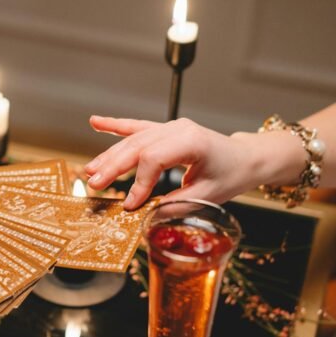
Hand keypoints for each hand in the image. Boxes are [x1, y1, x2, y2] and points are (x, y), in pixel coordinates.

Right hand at [84, 116, 263, 208]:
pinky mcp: (165, 130)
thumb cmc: (231, 174)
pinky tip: (96, 122)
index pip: (154, 159)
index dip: (139, 183)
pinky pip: (136, 126)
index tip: (130, 204)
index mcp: (192, 141)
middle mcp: (178, 129)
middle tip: (94, 183)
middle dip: (113, 166)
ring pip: (133, 139)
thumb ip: (177, 203)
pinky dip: (115, 125)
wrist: (245, 158)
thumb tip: (147, 214)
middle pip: (138, 146)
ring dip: (109, 154)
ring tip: (90, 169)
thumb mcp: (208, 196)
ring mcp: (170, 127)